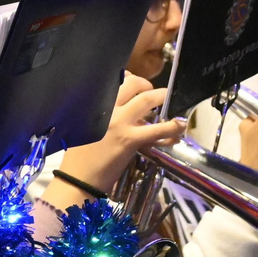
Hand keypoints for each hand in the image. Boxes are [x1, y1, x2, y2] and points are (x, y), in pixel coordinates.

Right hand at [51, 74, 176, 207]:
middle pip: (133, 85)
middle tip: (152, 93)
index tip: (134, 81)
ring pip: (147, 100)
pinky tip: (180, 126)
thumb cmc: (77, 157)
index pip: (115, 82)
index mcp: (93, 105)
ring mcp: (120, 123)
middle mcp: (107, 109)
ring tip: (170, 100)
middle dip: (146, 84)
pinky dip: (172, 127)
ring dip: (162, 97)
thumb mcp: (84, 129)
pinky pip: (157, 130)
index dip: (129, 78)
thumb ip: (100, 117)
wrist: (77, 179)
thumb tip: (121, 110)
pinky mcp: (131, 140)